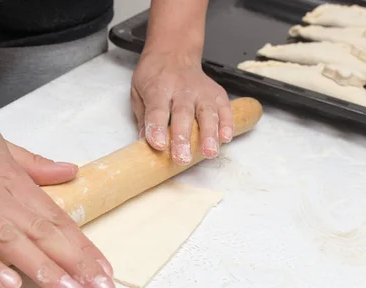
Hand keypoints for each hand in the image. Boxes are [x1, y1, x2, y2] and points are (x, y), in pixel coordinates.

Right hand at [0, 95, 115, 287]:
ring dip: (42, 268)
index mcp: (10, 178)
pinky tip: (8, 284)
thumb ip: (32, 163)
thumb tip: (70, 171)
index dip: (83, 246)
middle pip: (42, 233)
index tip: (105, 269)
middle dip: (76, 264)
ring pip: (9, 241)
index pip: (56, 217)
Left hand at [131, 49, 232, 163]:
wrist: (173, 52)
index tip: (158, 145)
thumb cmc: (154, 76)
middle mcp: (181, 88)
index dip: (157, 128)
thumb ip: (143, 118)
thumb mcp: (138, 92)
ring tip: (209, 152)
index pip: (157, 110)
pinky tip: (225, 138)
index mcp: (158, 88)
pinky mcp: (216, 93)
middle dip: (183, 137)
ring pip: (207, 112)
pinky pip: (224, 108)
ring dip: (209, 133)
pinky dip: (227, 123)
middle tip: (182, 157)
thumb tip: (145, 143)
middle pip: (183, 114)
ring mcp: (201, 90)